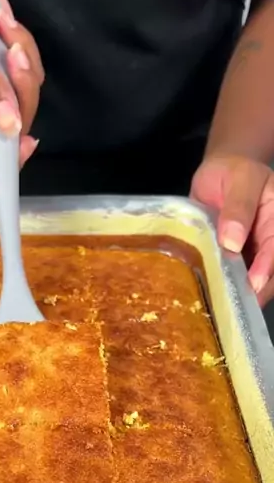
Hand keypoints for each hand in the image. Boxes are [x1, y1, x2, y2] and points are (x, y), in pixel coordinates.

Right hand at [0, 0, 43, 215]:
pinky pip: (29, 82)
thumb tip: (7, 127)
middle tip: (12, 63)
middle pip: (1, 133)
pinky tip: (6, 28)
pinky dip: (25, 56)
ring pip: (22, 107)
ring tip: (4, 31)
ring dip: (22, 71)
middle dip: (16, 102)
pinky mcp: (5, 77)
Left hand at [191, 155, 273, 306]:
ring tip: (224, 310)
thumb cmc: (232, 172)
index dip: (267, 267)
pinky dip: (227, 291)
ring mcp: (256, 254)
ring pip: (256, 281)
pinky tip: (214, 302)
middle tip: (236, 307)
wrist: (218, 175)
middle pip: (272, 272)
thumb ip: (239, 207)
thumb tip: (232, 242)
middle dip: (257, 290)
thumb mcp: (240, 179)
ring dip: (242, 296)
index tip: (253, 284)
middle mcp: (271, 241)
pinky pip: (236, 280)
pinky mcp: (238, 263)